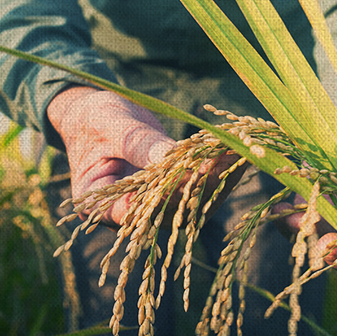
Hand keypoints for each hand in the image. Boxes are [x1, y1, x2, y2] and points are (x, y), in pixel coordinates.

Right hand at [47, 86, 241, 227]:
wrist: (100, 122)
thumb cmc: (95, 121)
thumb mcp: (110, 125)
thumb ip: (137, 144)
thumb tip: (170, 157)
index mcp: (102, 203)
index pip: (132, 210)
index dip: (162, 195)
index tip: (190, 173)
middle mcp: (132, 214)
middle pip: (170, 209)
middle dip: (201, 183)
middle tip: (227, 158)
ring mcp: (156, 207)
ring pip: (191, 204)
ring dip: (218, 179)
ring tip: (241, 152)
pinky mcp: (174, 195)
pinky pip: (198, 189)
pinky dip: (219, 171)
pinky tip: (238, 152)